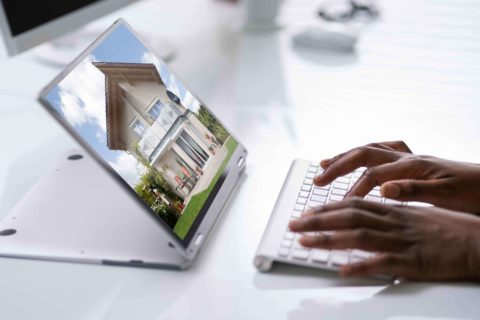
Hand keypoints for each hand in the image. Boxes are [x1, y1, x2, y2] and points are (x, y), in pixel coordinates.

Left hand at [289, 198, 479, 280]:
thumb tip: (364, 218)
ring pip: (360, 236)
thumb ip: (389, 215)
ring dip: (330, 239)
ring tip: (306, 242)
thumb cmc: (449, 228)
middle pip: (349, 216)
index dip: (326, 208)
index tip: (306, 212)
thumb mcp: (416, 214)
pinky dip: (362, 266)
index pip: (352, 204)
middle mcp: (394, 222)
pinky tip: (343, 271)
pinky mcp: (415, 262)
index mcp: (394, 209)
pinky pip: (384, 264)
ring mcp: (403, 241)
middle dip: (318, 220)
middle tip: (294, 224)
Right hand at [314, 141, 479, 213]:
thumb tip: (383, 189)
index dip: (354, 189)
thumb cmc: (476, 191)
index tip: (340, 206)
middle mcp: (409, 158)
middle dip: (338, 164)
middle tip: (319, 178)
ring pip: (371, 149)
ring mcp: (411, 159)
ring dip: (347, 156)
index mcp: (414, 165)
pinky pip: (383, 154)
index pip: (373, 174)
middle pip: (364, 153)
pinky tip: (361, 164)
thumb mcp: (448, 194)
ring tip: (327, 163)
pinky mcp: (414, 165)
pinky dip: (366, 157)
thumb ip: (415, 190)